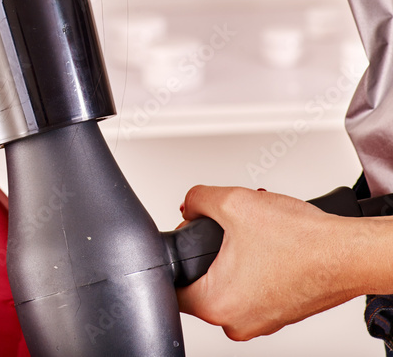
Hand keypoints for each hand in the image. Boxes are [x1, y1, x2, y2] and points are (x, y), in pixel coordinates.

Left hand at [177, 185, 357, 340]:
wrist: (349, 254)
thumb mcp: (233, 202)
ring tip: (251, 234)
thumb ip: (197, 199)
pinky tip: (268, 246)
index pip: (172, 284)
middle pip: (200, 281)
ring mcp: (260, 321)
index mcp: (216, 305)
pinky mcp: (277, 314)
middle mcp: (237, 322)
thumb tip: (189, 204)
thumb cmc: (303, 241)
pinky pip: (252, 288)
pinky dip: (255, 266)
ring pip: (229, 283)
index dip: (178, 252)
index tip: (187, 238)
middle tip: (225, 229)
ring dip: (234, 256)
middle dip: (209, 250)